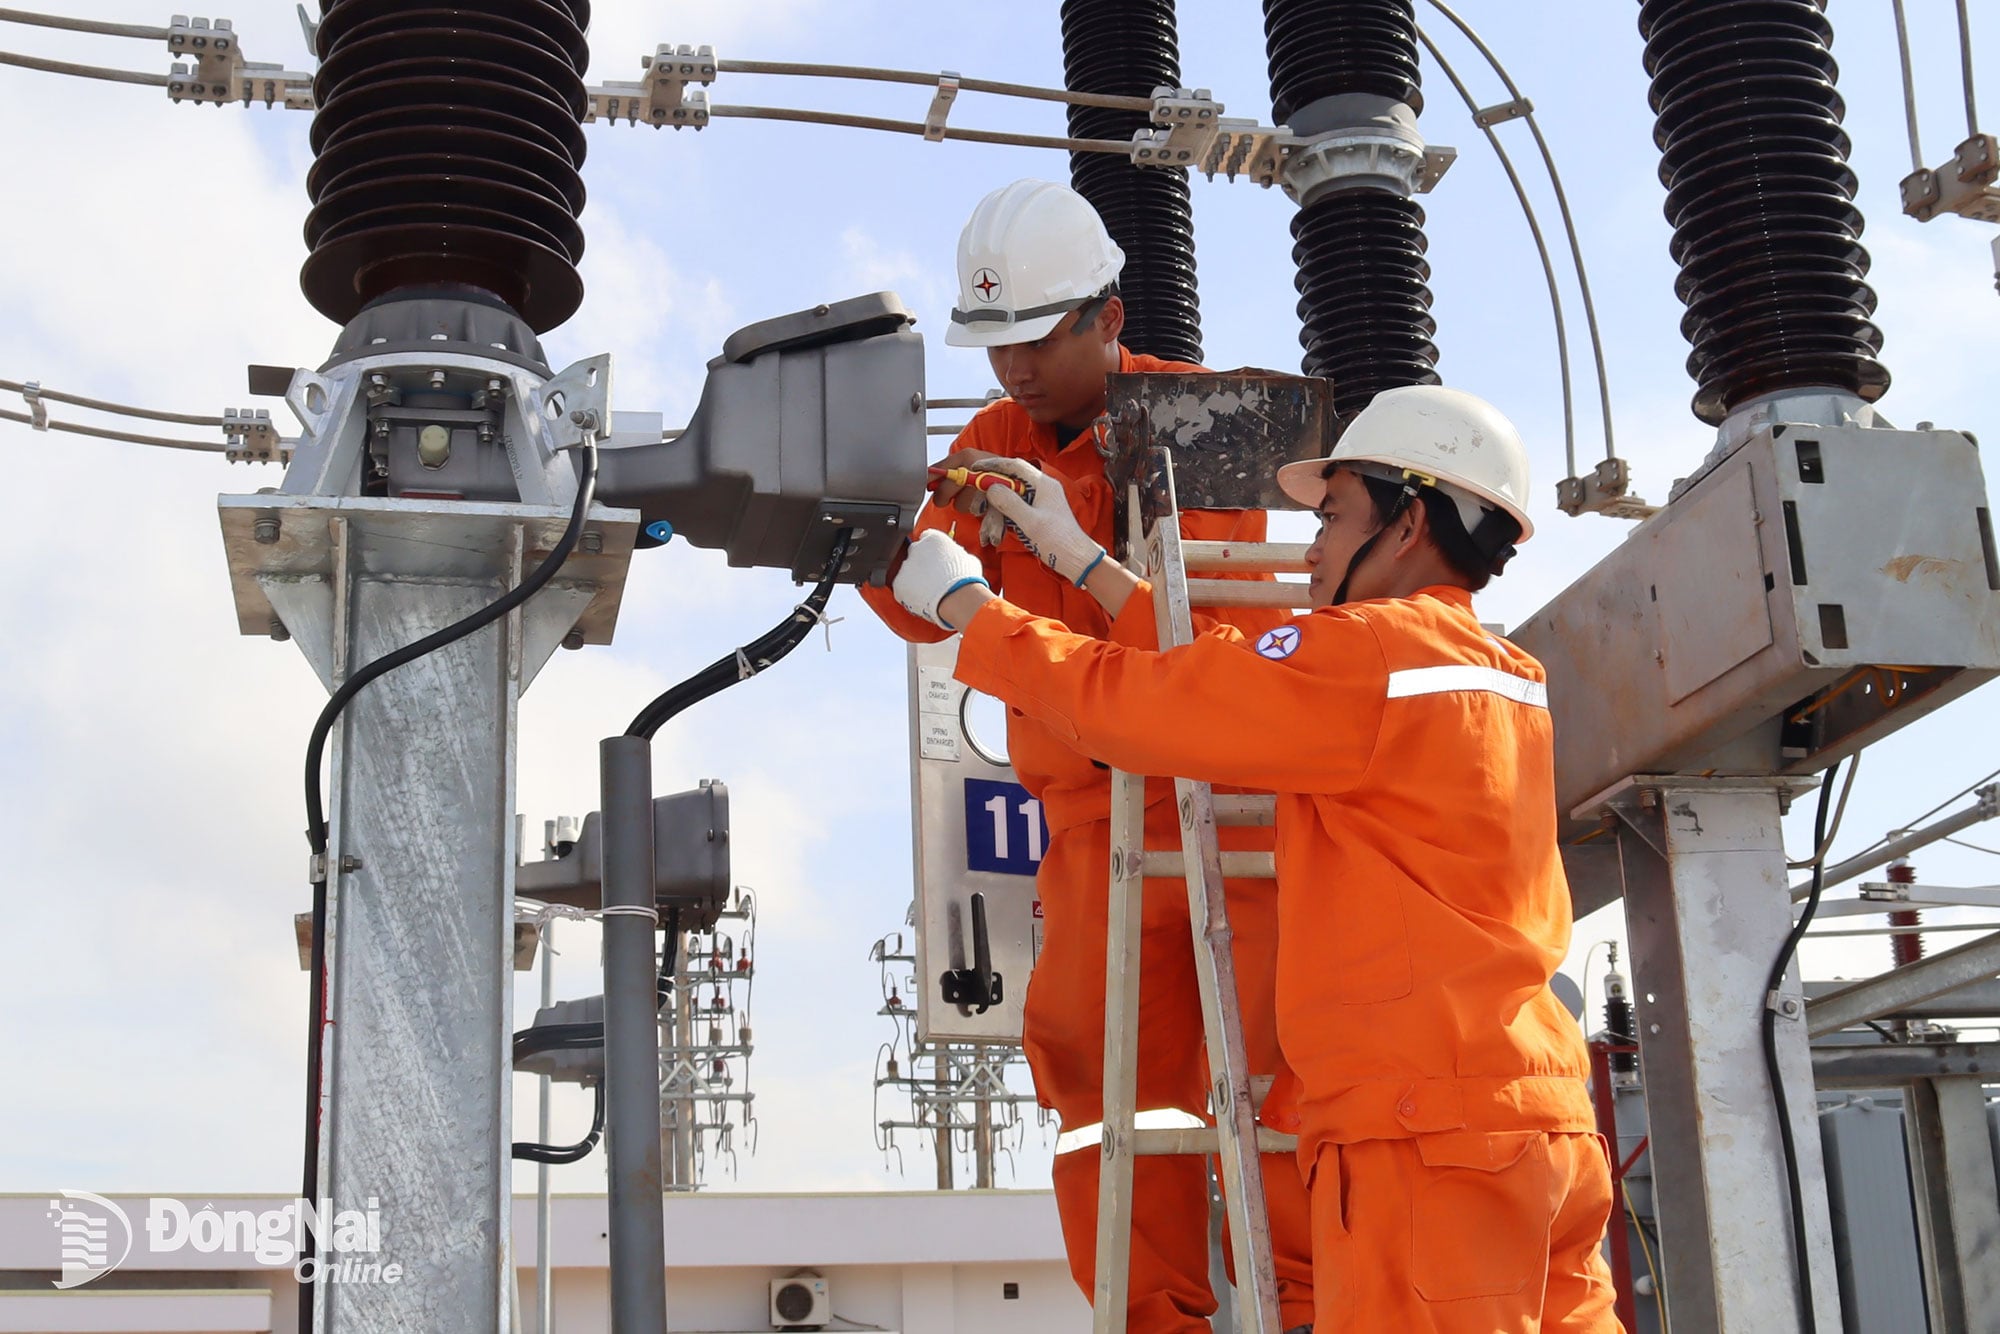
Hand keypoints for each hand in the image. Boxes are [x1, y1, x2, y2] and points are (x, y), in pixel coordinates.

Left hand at [891, 531, 992, 629]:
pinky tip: (921, 597)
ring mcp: (906, 566)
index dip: (932, 550)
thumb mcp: (969, 559)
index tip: (935, 558)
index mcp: (933, 538)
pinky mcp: (899, 583)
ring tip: (929, 590)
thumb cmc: (966, 580)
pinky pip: (901, 587)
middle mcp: (916, 548)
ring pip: (907, 571)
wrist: (957, 597)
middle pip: (915, 553)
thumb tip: (960, 558)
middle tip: (933, 576)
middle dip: (922, 563)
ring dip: (915, 578)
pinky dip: (909, 593)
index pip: (927, 538)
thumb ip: (958, 555)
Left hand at [927, 448, 1008, 517]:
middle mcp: (973, 468)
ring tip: (972, 497)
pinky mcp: (990, 499)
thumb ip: (949, 470)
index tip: (928, 486)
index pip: (937, 470)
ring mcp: (982, 484)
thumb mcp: (971, 463)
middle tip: (948, 497)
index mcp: (966, 456)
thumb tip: (928, 481)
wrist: (1019, 478)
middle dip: (943, 497)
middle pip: (944, 490)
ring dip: (962, 504)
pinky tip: (981, 502)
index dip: (929, 481)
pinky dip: (975, 510)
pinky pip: (972, 511)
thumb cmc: (991, 472)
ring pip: (958, 504)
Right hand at [980, 457, 1106, 586]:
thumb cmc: (1058, 541)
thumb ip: (1009, 502)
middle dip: (991, 497)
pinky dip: (1004, 522)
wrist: (1076, 559)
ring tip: (989, 536)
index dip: (993, 465)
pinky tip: (996, 537)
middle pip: (1009, 483)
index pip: (1014, 466)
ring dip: (996, 516)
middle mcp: (1041, 489)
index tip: (975, 469)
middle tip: (977, 509)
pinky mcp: (1037, 514)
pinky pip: (1014, 512)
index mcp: (1043, 484)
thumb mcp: (1030, 522)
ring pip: (1009, 500)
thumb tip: (991, 488)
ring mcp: (1039, 501)